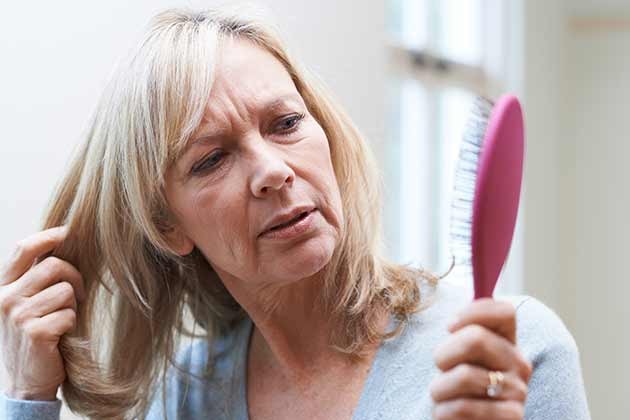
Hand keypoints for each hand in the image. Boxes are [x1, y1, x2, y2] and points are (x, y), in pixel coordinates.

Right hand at [0, 226, 84, 400]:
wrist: (26, 380)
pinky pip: (69, 314)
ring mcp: (17, 315)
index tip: (69, 232)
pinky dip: (72, 324)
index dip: (49, 236)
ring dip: (72, 305)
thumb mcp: (25, 303)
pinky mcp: (34, 332)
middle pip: (53, 266)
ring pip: (65, 290)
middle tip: (77, 295)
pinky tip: (60, 335)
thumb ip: (35, 277)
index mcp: (1, 286)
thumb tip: (63, 243)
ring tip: (62, 319)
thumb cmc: (33, 335)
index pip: (23, 248)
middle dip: (74, 277)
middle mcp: (4, 298)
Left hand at [430, 298, 531, 419]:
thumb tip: (463, 275)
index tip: (449, 326)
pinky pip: (464, 407)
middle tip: (440, 369)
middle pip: (476, 338)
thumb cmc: (457, 389)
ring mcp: (518, 392)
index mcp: (508, 342)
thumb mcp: (459, 356)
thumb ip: (463, 329)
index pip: (504, 311)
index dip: (473, 312)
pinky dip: (443, 412)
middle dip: (444, 354)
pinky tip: (446, 413)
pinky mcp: (512, 418)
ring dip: (439, 388)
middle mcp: (519, 364)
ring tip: (442, 396)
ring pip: (464, 375)